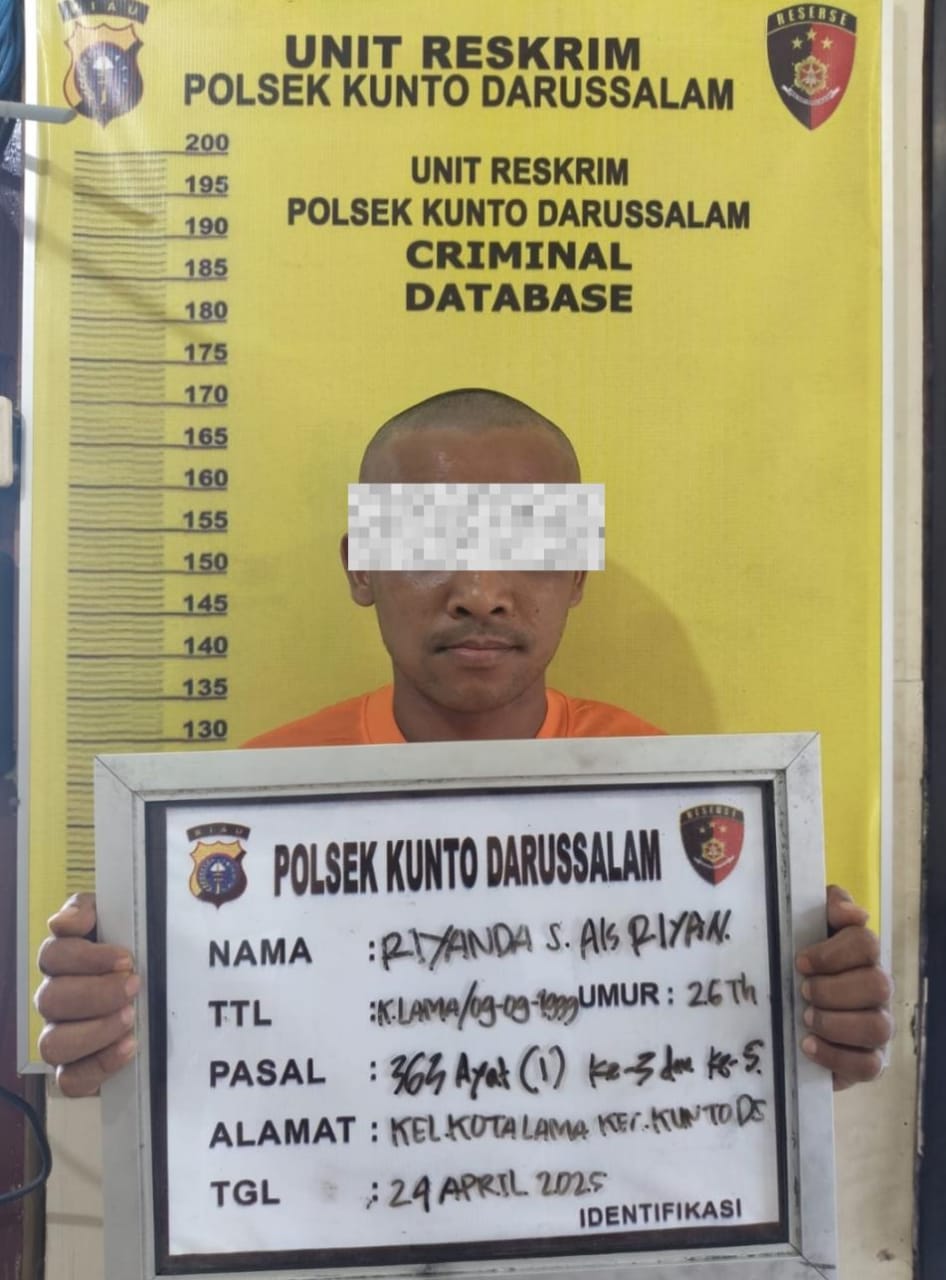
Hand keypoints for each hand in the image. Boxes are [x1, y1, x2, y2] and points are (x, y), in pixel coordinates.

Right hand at [34, 892, 138, 1095]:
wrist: (166, 992)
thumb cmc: (136, 952)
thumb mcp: (119, 918)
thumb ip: (89, 910)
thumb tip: (64, 923)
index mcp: (63, 962)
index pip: (53, 955)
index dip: (86, 957)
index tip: (126, 958)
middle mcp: (55, 1000)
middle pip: (49, 999)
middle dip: (95, 993)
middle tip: (133, 986)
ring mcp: (61, 1037)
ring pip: (52, 1044)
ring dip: (94, 1031)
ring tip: (130, 1017)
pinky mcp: (77, 1069)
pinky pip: (70, 1080)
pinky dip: (98, 1065)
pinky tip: (129, 1046)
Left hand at [795, 884, 892, 1089]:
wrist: (784, 1016)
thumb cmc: (797, 966)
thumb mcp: (802, 927)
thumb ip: (828, 907)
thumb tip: (855, 913)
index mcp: (861, 955)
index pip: (866, 943)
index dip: (834, 952)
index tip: (800, 962)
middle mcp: (876, 990)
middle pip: (877, 985)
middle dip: (834, 989)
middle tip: (802, 991)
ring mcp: (877, 1026)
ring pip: (878, 1027)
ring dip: (836, 1023)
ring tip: (805, 1018)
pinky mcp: (867, 1061)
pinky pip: (869, 1066)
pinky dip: (835, 1056)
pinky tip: (807, 1045)